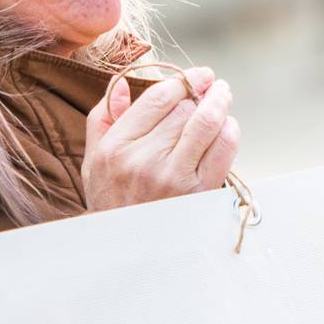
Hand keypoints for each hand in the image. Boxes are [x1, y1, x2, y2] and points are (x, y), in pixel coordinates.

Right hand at [83, 67, 240, 212]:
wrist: (127, 249)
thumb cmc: (111, 200)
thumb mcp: (94, 159)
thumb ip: (104, 117)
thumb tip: (123, 82)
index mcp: (117, 146)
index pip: (158, 98)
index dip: (183, 80)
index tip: (197, 75)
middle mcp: (144, 159)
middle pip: (184, 108)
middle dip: (201, 93)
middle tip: (210, 87)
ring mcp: (173, 176)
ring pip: (206, 123)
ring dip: (219, 103)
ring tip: (222, 96)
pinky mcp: (199, 192)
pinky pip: (224, 148)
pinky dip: (230, 131)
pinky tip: (227, 126)